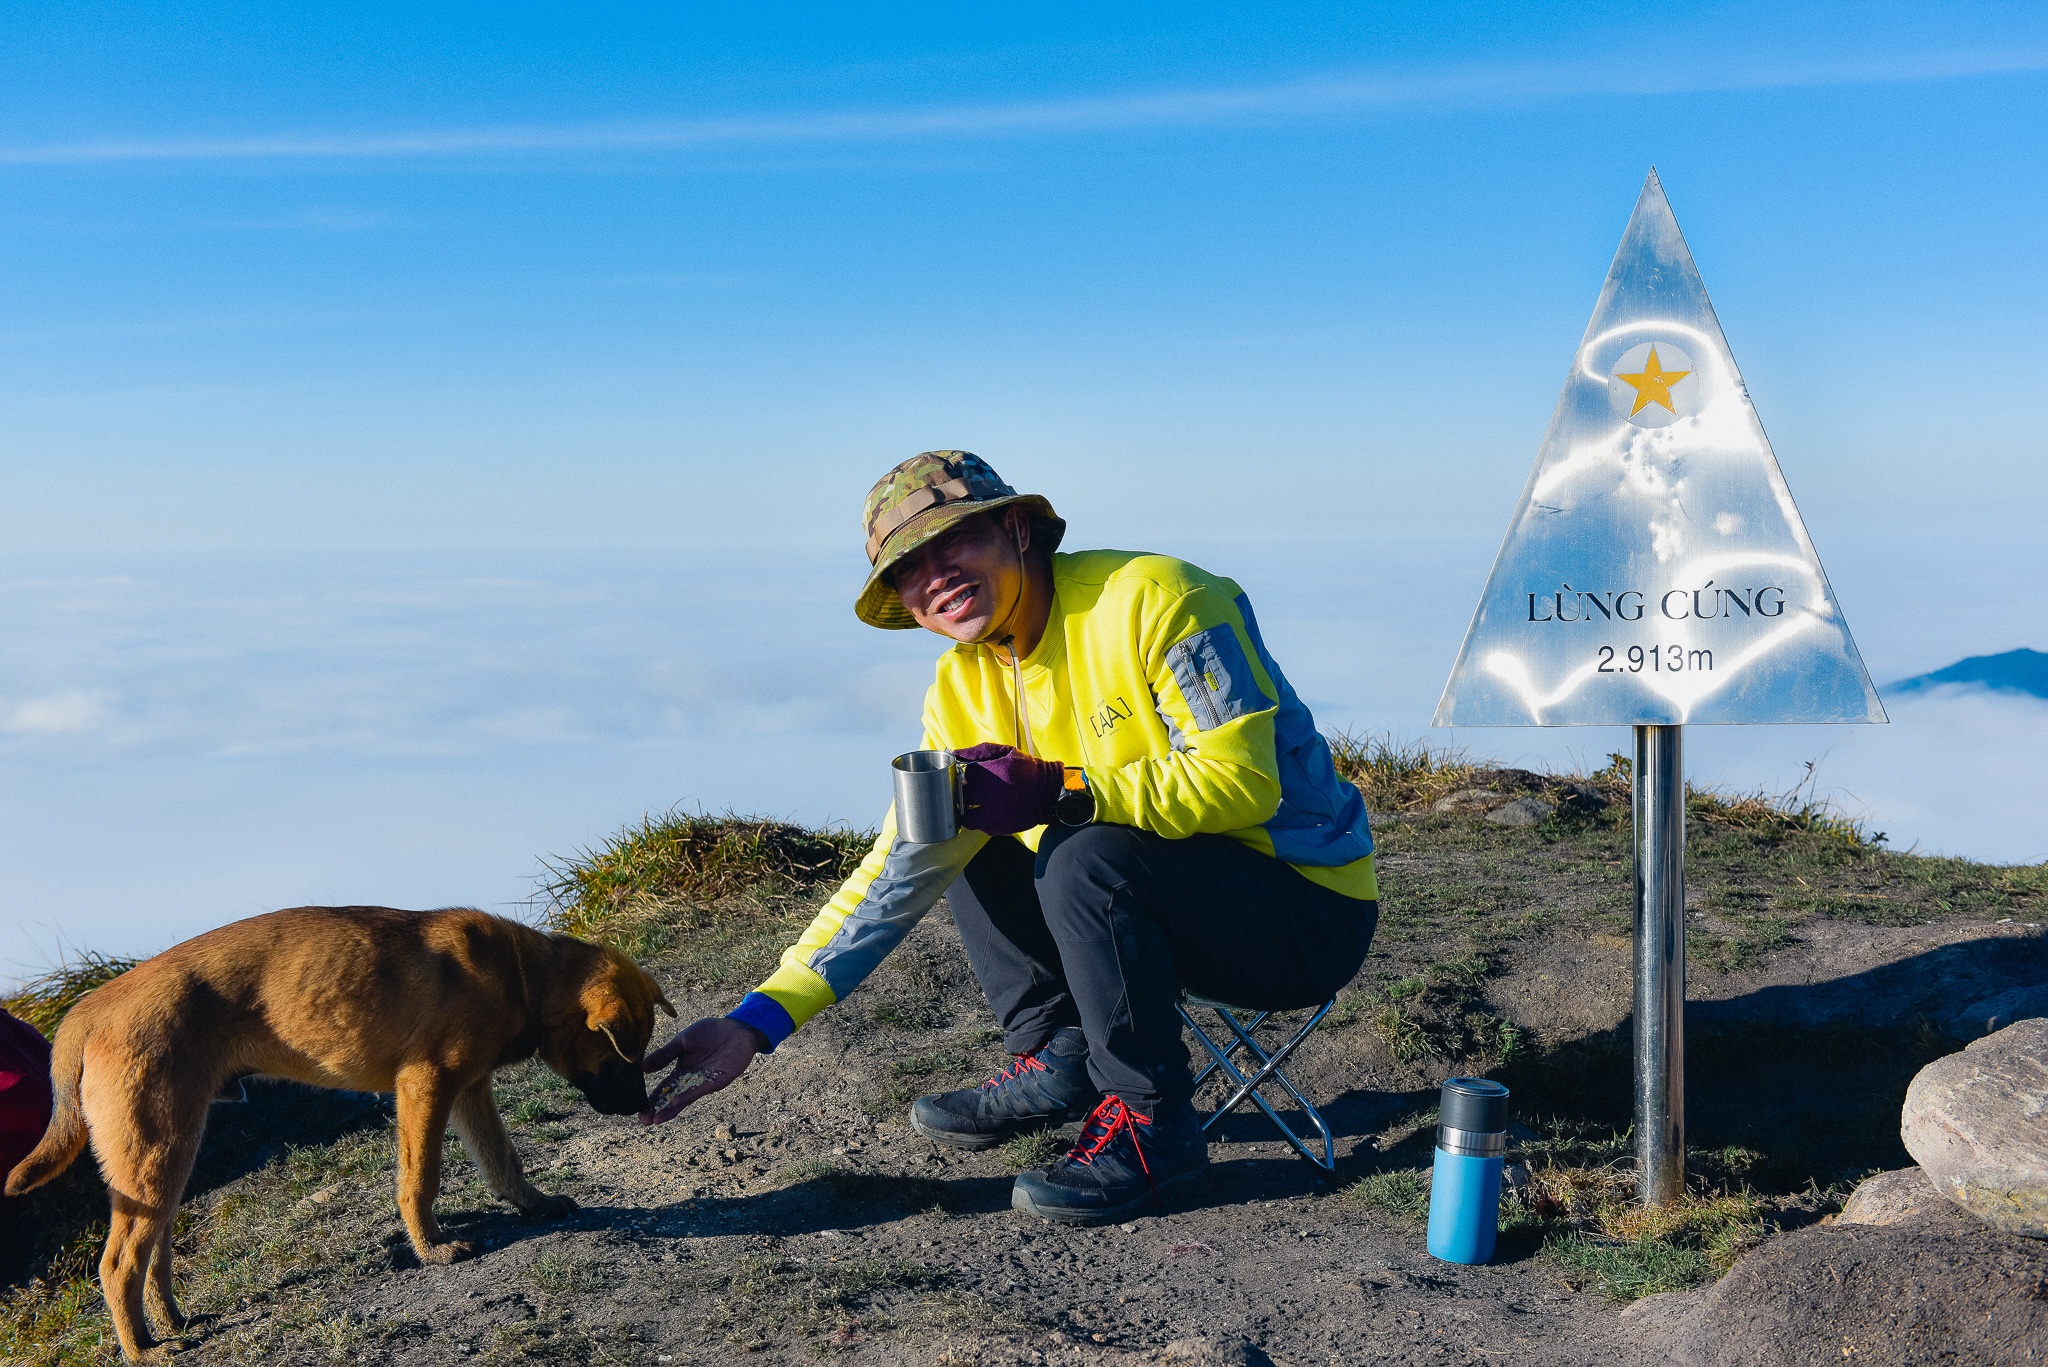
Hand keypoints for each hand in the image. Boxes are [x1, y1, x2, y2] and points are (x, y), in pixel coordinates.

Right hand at [639, 1016, 763, 1125]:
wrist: (735, 1028)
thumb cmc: (709, 1032)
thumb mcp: (682, 1041)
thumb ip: (665, 1055)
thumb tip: (643, 1067)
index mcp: (681, 1071)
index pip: (663, 1088)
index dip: (652, 1100)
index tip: (639, 1111)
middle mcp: (691, 1080)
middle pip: (671, 1098)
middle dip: (658, 1110)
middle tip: (644, 1121)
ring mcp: (704, 1082)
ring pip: (684, 1099)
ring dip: (670, 1109)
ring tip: (656, 1119)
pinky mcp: (718, 1081)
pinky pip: (700, 1089)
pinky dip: (687, 1095)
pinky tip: (675, 1100)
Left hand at [954, 743, 1065, 834]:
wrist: (1049, 792)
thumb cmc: (1027, 769)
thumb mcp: (1005, 752)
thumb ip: (979, 751)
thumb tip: (954, 753)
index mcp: (989, 773)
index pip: (965, 774)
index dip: (969, 775)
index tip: (975, 776)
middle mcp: (988, 794)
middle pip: (962, 795)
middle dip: (965, 792)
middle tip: (972, 791)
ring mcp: (993, 813)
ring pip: (966, 816)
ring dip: (967, 810)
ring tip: (974, 805)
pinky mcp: (999, 826)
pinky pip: (980, 827)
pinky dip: (981, 821)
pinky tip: (987, 812)